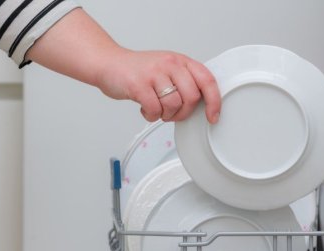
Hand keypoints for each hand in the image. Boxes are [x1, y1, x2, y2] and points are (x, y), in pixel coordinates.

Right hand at [25, 9, 220, 123]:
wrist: (109, 64)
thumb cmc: (140, 71)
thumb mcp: (168, 69)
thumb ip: (185, 82)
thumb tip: (203, 106)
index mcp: (181, 61)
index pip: (207, 81)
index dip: (214, 102)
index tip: (212, 117)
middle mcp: (170, 64)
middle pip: (192, 98)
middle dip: (183, 113)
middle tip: (172, 113)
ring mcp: (154, 73)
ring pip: (174, 105)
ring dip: (166, 115)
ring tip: (157, 109)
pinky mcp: (139, 85)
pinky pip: (155, 110)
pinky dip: (151, 115)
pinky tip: (146, 109)